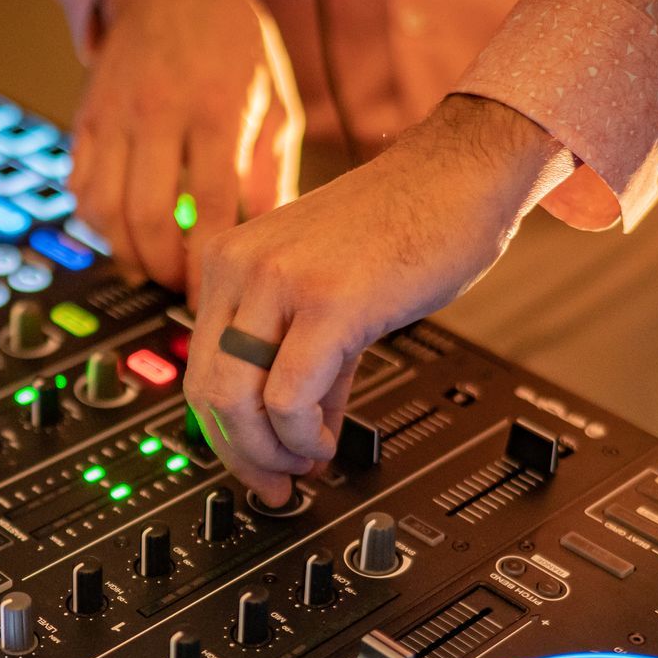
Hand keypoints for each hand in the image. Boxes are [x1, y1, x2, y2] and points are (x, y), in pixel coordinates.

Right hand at [70, 0, 302, 295]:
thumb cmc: (234, 44)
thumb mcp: (274, 99)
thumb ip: (272, 172)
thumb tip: (270, 242)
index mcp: (216, 107)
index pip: (211, 206)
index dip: (208, 261)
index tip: (213, 293)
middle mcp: (158, 109)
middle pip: (146, 214)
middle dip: (162, 267)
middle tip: (180, 285)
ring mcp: (114, 113)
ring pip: (102, 206)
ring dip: (125, 251)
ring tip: (152, 266)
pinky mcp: (85, 117)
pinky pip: (79, 186)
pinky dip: (98, 222)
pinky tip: (124, 232)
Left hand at [184, 96, 574, 502]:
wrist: (459, 175)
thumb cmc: (405, 223)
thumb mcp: (331, 296)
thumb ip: (306, 363)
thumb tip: (297, 433)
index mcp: (230, 260)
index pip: (198, 368)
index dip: (223, 434)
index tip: (255, 467)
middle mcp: (241, 266)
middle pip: (208, 392)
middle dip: (241, 454)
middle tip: (277, 482)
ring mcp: (279, 281)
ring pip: (237, 400)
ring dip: (270, 452)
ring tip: (306, 460)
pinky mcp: (327, 302)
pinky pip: (287, 397)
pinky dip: (301, 436)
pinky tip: (325, 439)